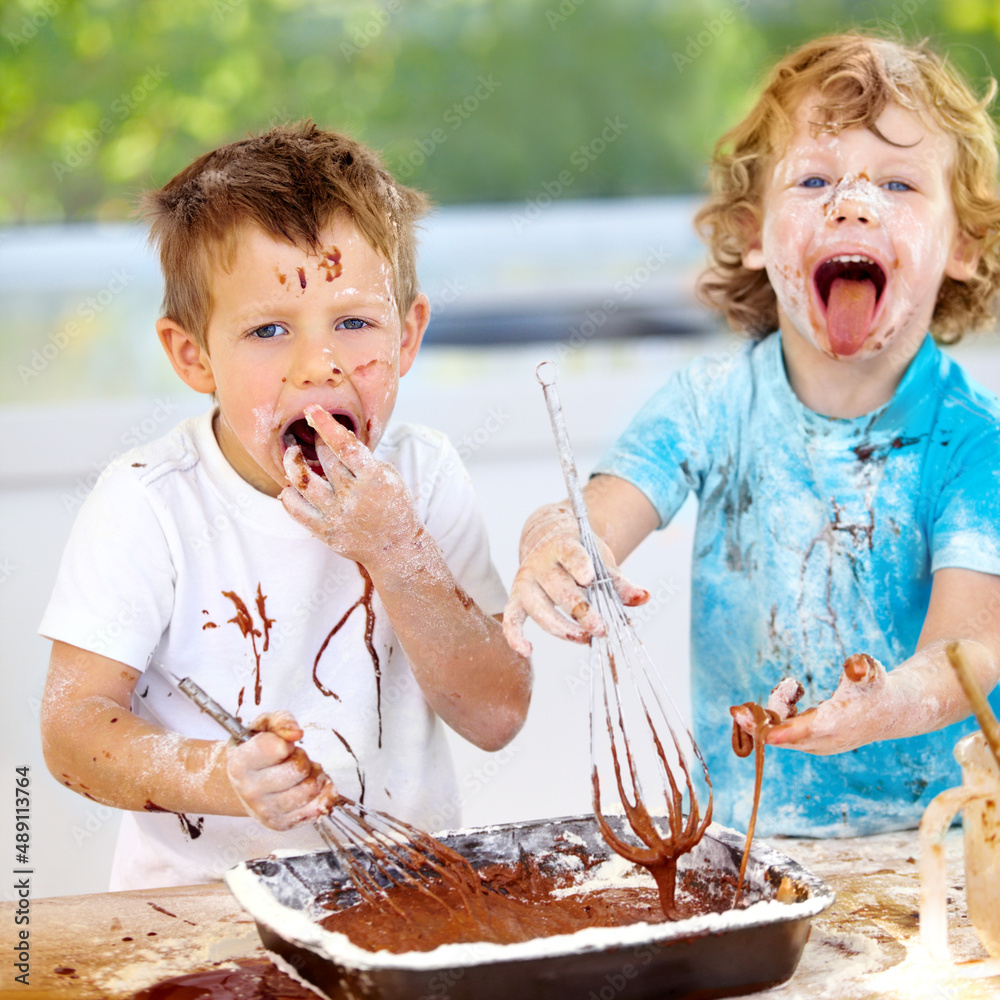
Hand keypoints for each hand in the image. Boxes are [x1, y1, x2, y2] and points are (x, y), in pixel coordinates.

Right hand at [225, 710, 335, 829]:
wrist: (245, 782)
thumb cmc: (257, 749)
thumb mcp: (264, 726)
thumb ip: (281, 721)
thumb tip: (296, 733)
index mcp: (240, 763)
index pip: (277, 748)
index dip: (287, 743)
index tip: (281, 745)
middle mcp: (249, 790)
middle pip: (299, 769)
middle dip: (303, 758)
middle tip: (294, 758)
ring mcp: (264, 811)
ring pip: (311, 789)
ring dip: (315, 775)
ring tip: (302, 773)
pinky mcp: (281, 824)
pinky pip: (317, 808)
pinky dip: (323, 793)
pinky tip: (310, 786)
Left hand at [280, 406, 420, 565]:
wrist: (396, 549)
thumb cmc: (394, 506)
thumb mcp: (389, 477)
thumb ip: (364, 459)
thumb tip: (336, 437)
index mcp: (374, 479)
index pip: (346, 446)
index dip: (326, 425)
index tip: (311, 409)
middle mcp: (353, 496)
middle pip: (324, 460)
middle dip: (314, 441)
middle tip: (309, 433)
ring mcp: (337, 516)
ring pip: (303, 483)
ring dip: (293, 463)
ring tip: (292, 454)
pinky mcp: (325, 532)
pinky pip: (296, 509)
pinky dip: (289, 494)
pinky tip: (290, 485)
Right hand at [502, 502, 647, 655]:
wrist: (548, 540)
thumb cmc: (579, 554)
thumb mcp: (600, 561)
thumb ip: (619, 582)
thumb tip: (644, 597)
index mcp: (562, 546)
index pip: (570, 555)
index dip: (578, 565)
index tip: (589, 579)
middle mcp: (540, 563)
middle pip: (559, 589)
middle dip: (581, 611)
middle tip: (601, 629)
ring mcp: (525, 581)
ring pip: (539, 609)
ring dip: (562, 628)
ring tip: (584, 638)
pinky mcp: (516, 598)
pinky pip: (511, 619)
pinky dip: (515, 636)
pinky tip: (527, 651)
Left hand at [766, 654, 888, 754]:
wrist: (889, 711)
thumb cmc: (876, 687)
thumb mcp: (872, 672)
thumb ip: (861, 668)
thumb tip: (856, 665)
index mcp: (838, 723)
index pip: (808, 730)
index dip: (785, 732)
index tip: (763, 733)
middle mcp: (826, 740)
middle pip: (786, 738)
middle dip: (759, 726)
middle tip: (735, 711)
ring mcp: (818, 745)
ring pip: (783, 736)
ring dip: (767, 718)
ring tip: (772, 694)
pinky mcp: (812, 744)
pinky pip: (786, 735)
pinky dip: (775, 720)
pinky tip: (781, 699)